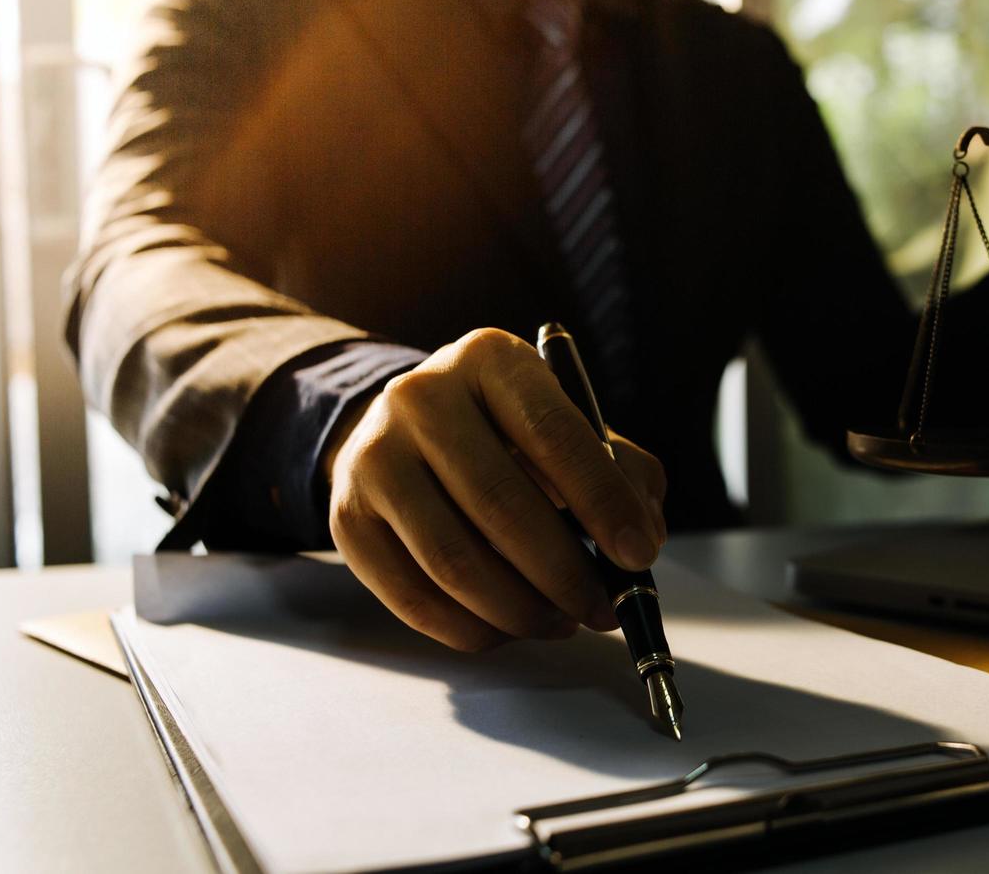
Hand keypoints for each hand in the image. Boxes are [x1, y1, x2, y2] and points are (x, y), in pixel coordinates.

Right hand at [324, 328, 666, 650]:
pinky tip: (508, 627)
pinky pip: (413, 597)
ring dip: (521, 610)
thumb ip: (623, 474)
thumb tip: (640, 543)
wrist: (409, 430)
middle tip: (603, 609)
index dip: (602, 501)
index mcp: (490, 360)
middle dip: (565, 573)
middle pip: (501, 504)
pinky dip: (472, 629)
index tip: (637, 555)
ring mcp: (375, 458)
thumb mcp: (572, 425)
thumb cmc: (512, 434)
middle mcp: (421, 398)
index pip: (553, 432)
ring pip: (455, 561)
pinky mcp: (348, 519)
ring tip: (561, 622)